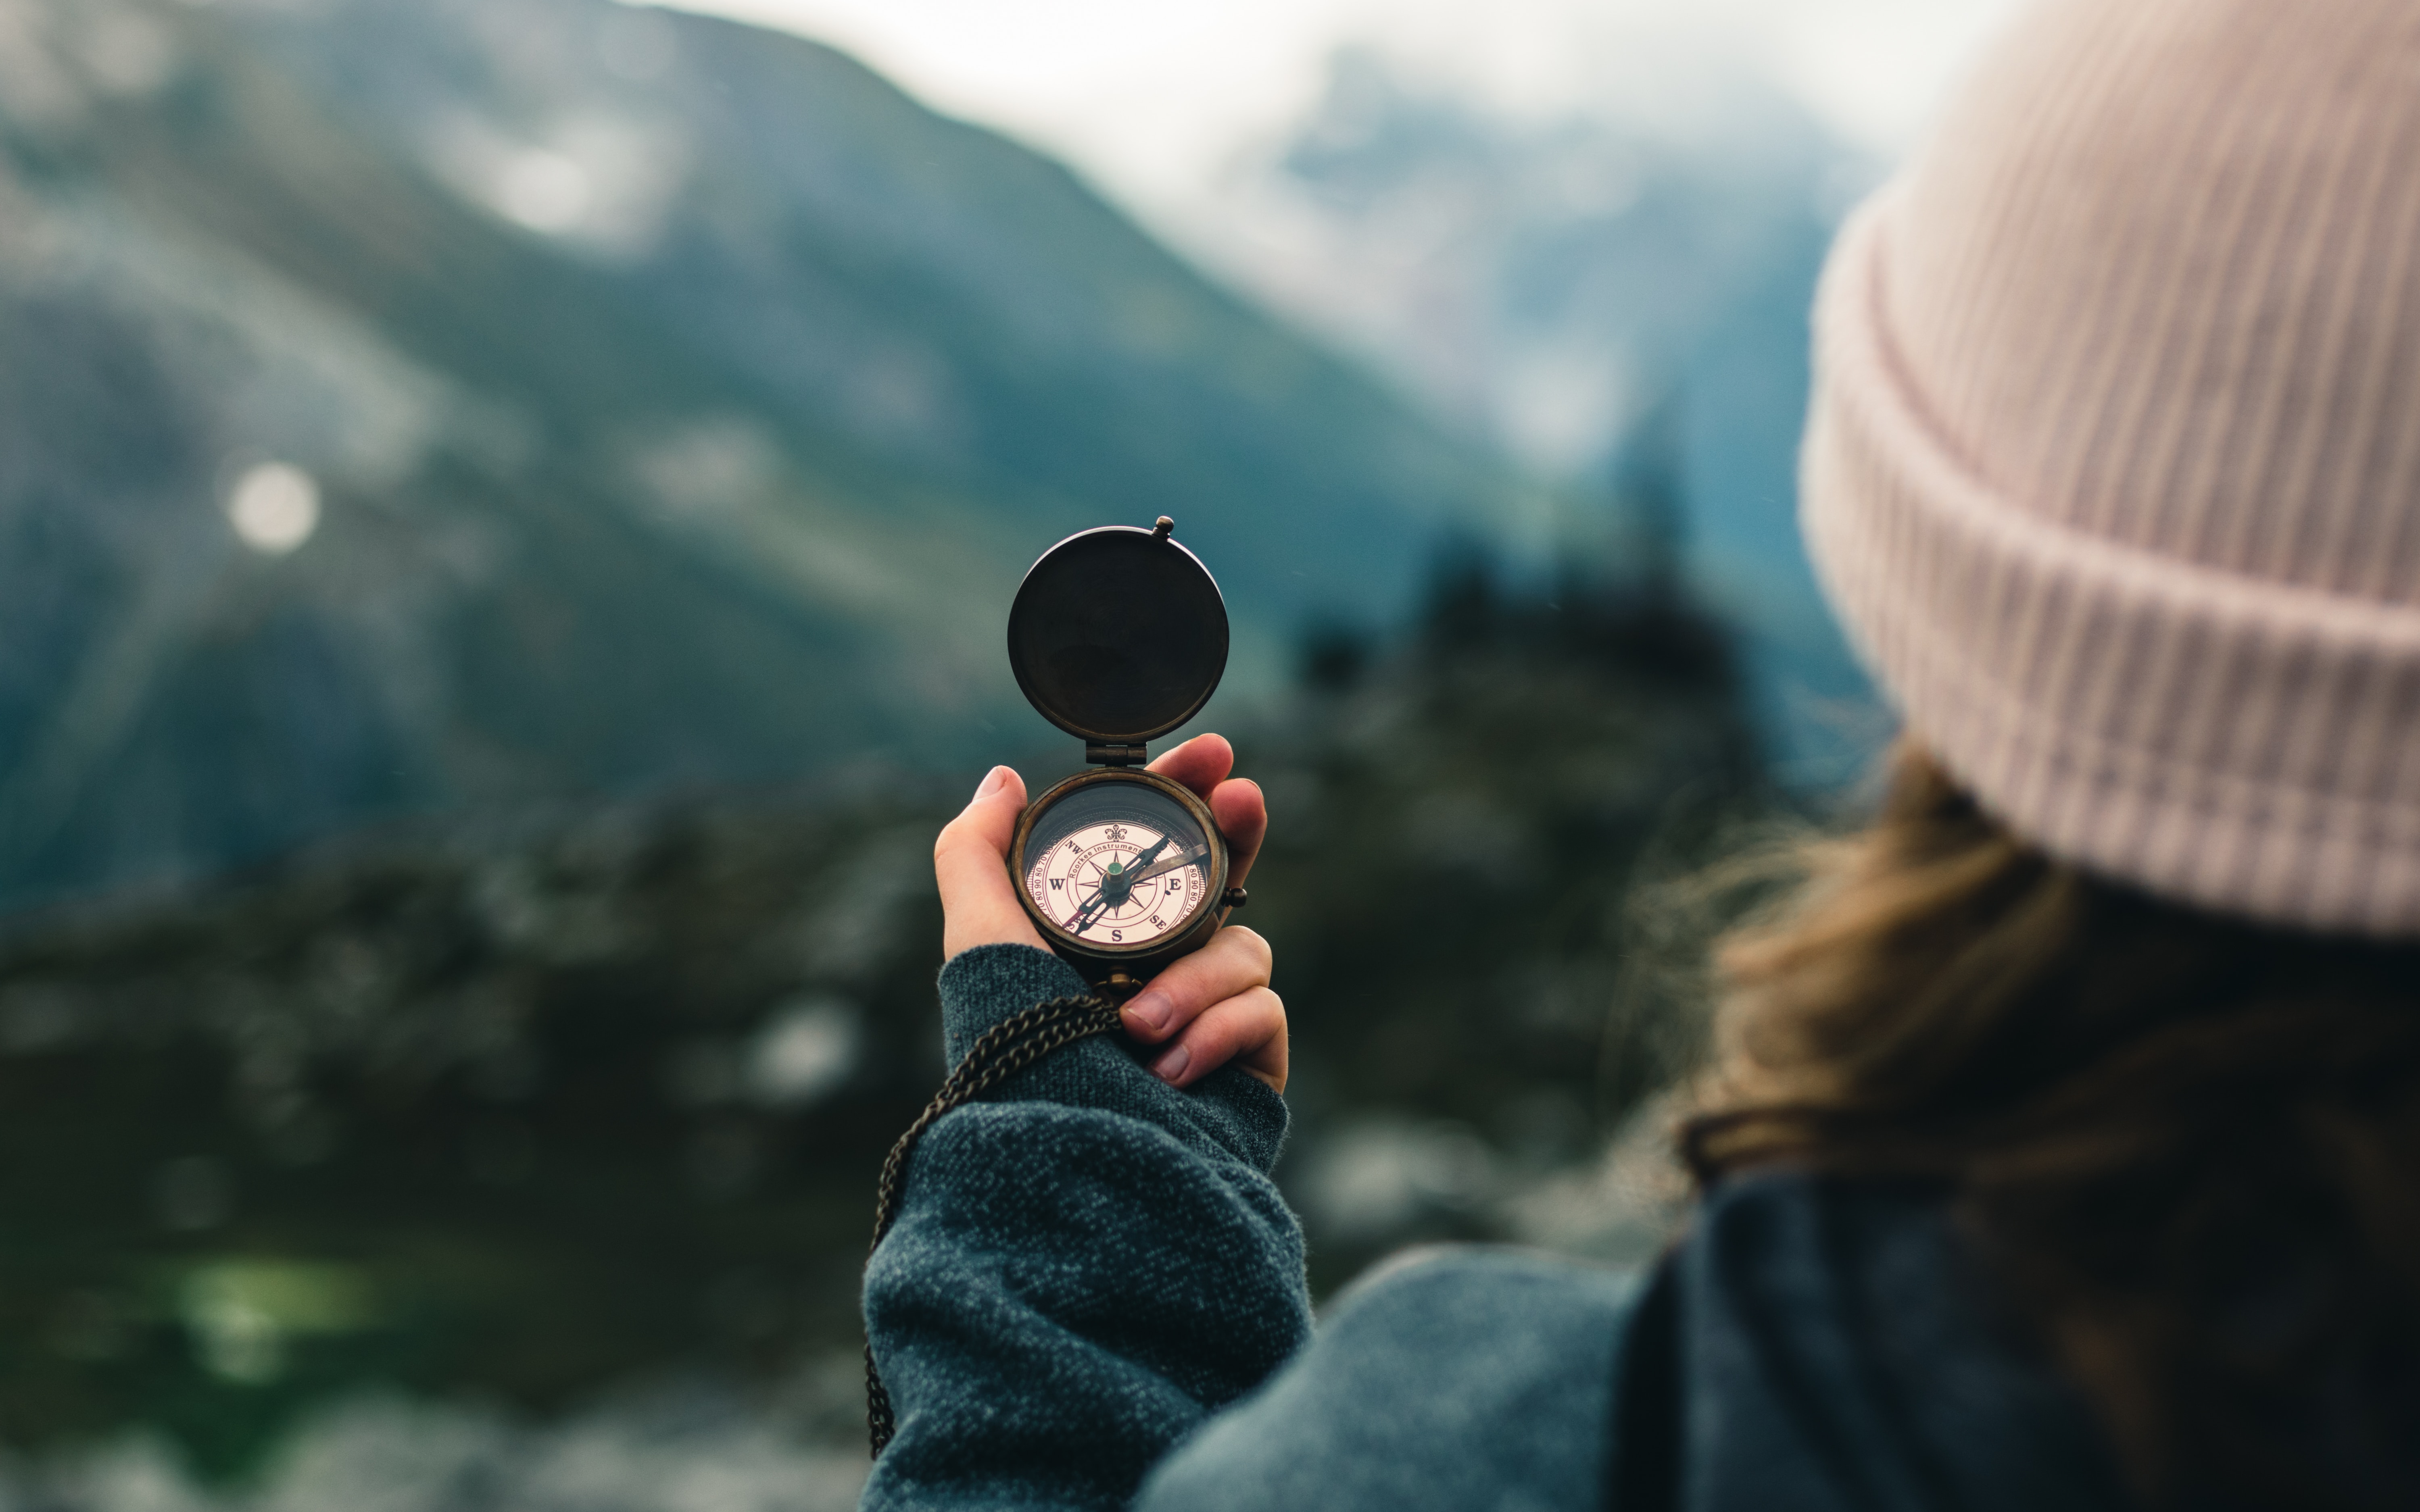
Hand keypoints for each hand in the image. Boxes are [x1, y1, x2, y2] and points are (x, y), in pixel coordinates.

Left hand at [932, 733, 1283, 1091]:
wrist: (1069, 1163)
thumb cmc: (1019, 1056)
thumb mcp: (979, 941)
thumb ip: (976, 852)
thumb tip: (1002, 778)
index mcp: (1100, 941)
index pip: (1157, 851)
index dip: (1188, 795)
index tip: (1211, 752)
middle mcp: (1156, 973)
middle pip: (1222, 881)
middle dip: (1237, 832)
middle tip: (1243, 797)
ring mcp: (1206, 1019)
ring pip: (1241, 948)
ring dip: (1193, 978)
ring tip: (1138, 1027)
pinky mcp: (1247, 1065)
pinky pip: (1262, 1010)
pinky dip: (1215, 1031)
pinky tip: (1169, 1068)